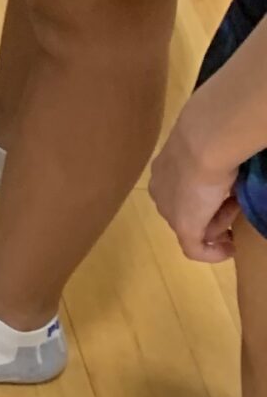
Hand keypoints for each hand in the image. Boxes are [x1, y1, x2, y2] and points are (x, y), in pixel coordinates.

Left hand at [151, 105, 242, 262]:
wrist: (202, 144)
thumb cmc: (207, 143)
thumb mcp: (203, 153)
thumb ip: (203, 163)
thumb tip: (219, 172)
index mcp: (162, 172)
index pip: (181, 193)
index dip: (204, 199)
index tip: (224, 201)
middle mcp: (161, 192)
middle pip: (188, 211)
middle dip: (212, 212)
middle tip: (234, 203)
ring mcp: (169, 211)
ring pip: (195, 226)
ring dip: (218, 224)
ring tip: (235, 209)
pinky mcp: (183, 227)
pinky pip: (194, 249)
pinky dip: (212, 254)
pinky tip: (229, 249)